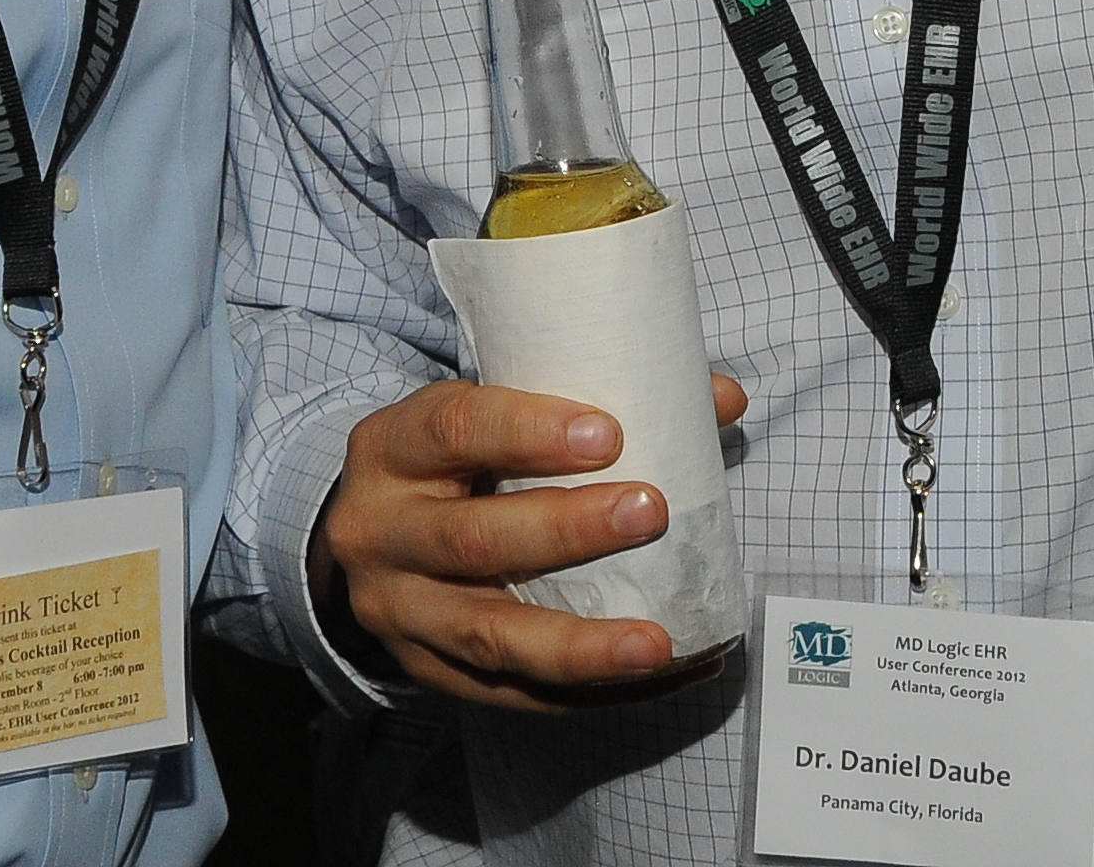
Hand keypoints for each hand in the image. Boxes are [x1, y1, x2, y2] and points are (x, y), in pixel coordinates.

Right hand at [312, 371, 750, 707]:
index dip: (526, 431)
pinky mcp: (427, 672)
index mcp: (392, 449)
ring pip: (488, 635)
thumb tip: (722, 398)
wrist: (371, 535)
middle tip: (652, 511)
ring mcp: (399, 613)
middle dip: (567, 531)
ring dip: (581, 642)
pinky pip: (510, 694)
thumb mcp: (487, 414)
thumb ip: (587, 403)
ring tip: (659, 642)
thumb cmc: (453, 461)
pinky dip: (589, 691)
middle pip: (472, 539)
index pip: (452, 430)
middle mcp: (380, 534)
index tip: (609, 432)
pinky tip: (658, 676)